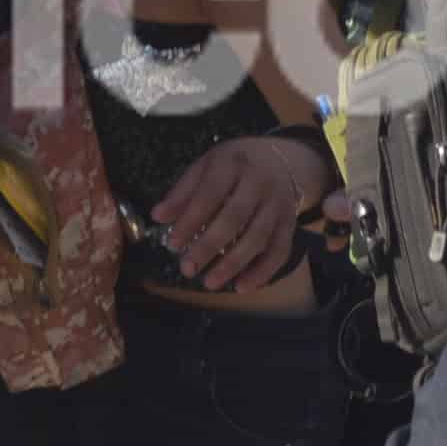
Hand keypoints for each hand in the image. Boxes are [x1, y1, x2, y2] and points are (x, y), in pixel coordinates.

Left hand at [151, 135, 333, 290]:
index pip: (209, 194)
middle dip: (209, 246)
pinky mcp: (289, 223)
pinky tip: (242, 286)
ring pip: (258, 237)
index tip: (172, 244)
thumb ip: (183, 192)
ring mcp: (278, 204)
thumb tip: (157, 216)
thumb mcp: (206, 166)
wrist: (282, 159)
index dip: (190, 221)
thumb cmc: (235, 165)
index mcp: (233, 163)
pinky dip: (262, 272)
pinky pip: (280, 251)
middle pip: (234, 217)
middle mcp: (259, 182)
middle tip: (187, 268)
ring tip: (210, 282)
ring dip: (233, 263)